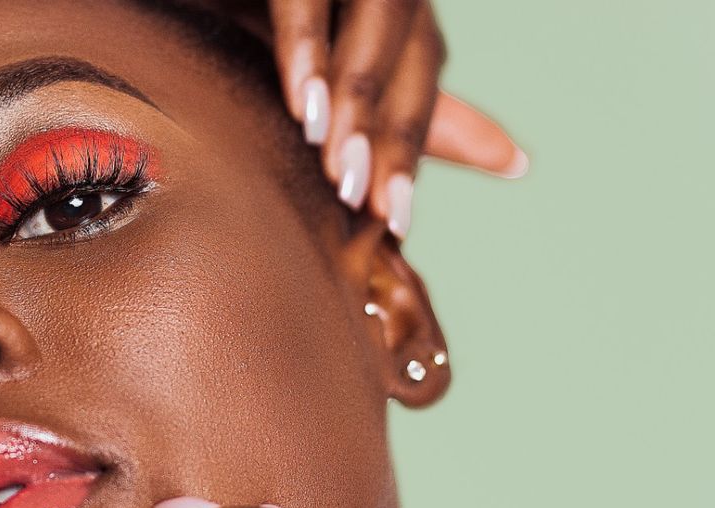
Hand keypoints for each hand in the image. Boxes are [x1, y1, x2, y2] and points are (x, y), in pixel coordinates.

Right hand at [262, 0, 525, 238]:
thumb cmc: (253, 23)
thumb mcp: (335, 79)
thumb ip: (419, 118)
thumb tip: (517, 161)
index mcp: (398, 17)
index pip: (420, 84)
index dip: (410, 151)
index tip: (394, 222)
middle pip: (408, 62)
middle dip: (391, 136)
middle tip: (365, 203)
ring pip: (374, 31)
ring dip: (356, 102)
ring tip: (335, 166)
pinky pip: (307, 0)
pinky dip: (306, 51)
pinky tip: (301, 105)